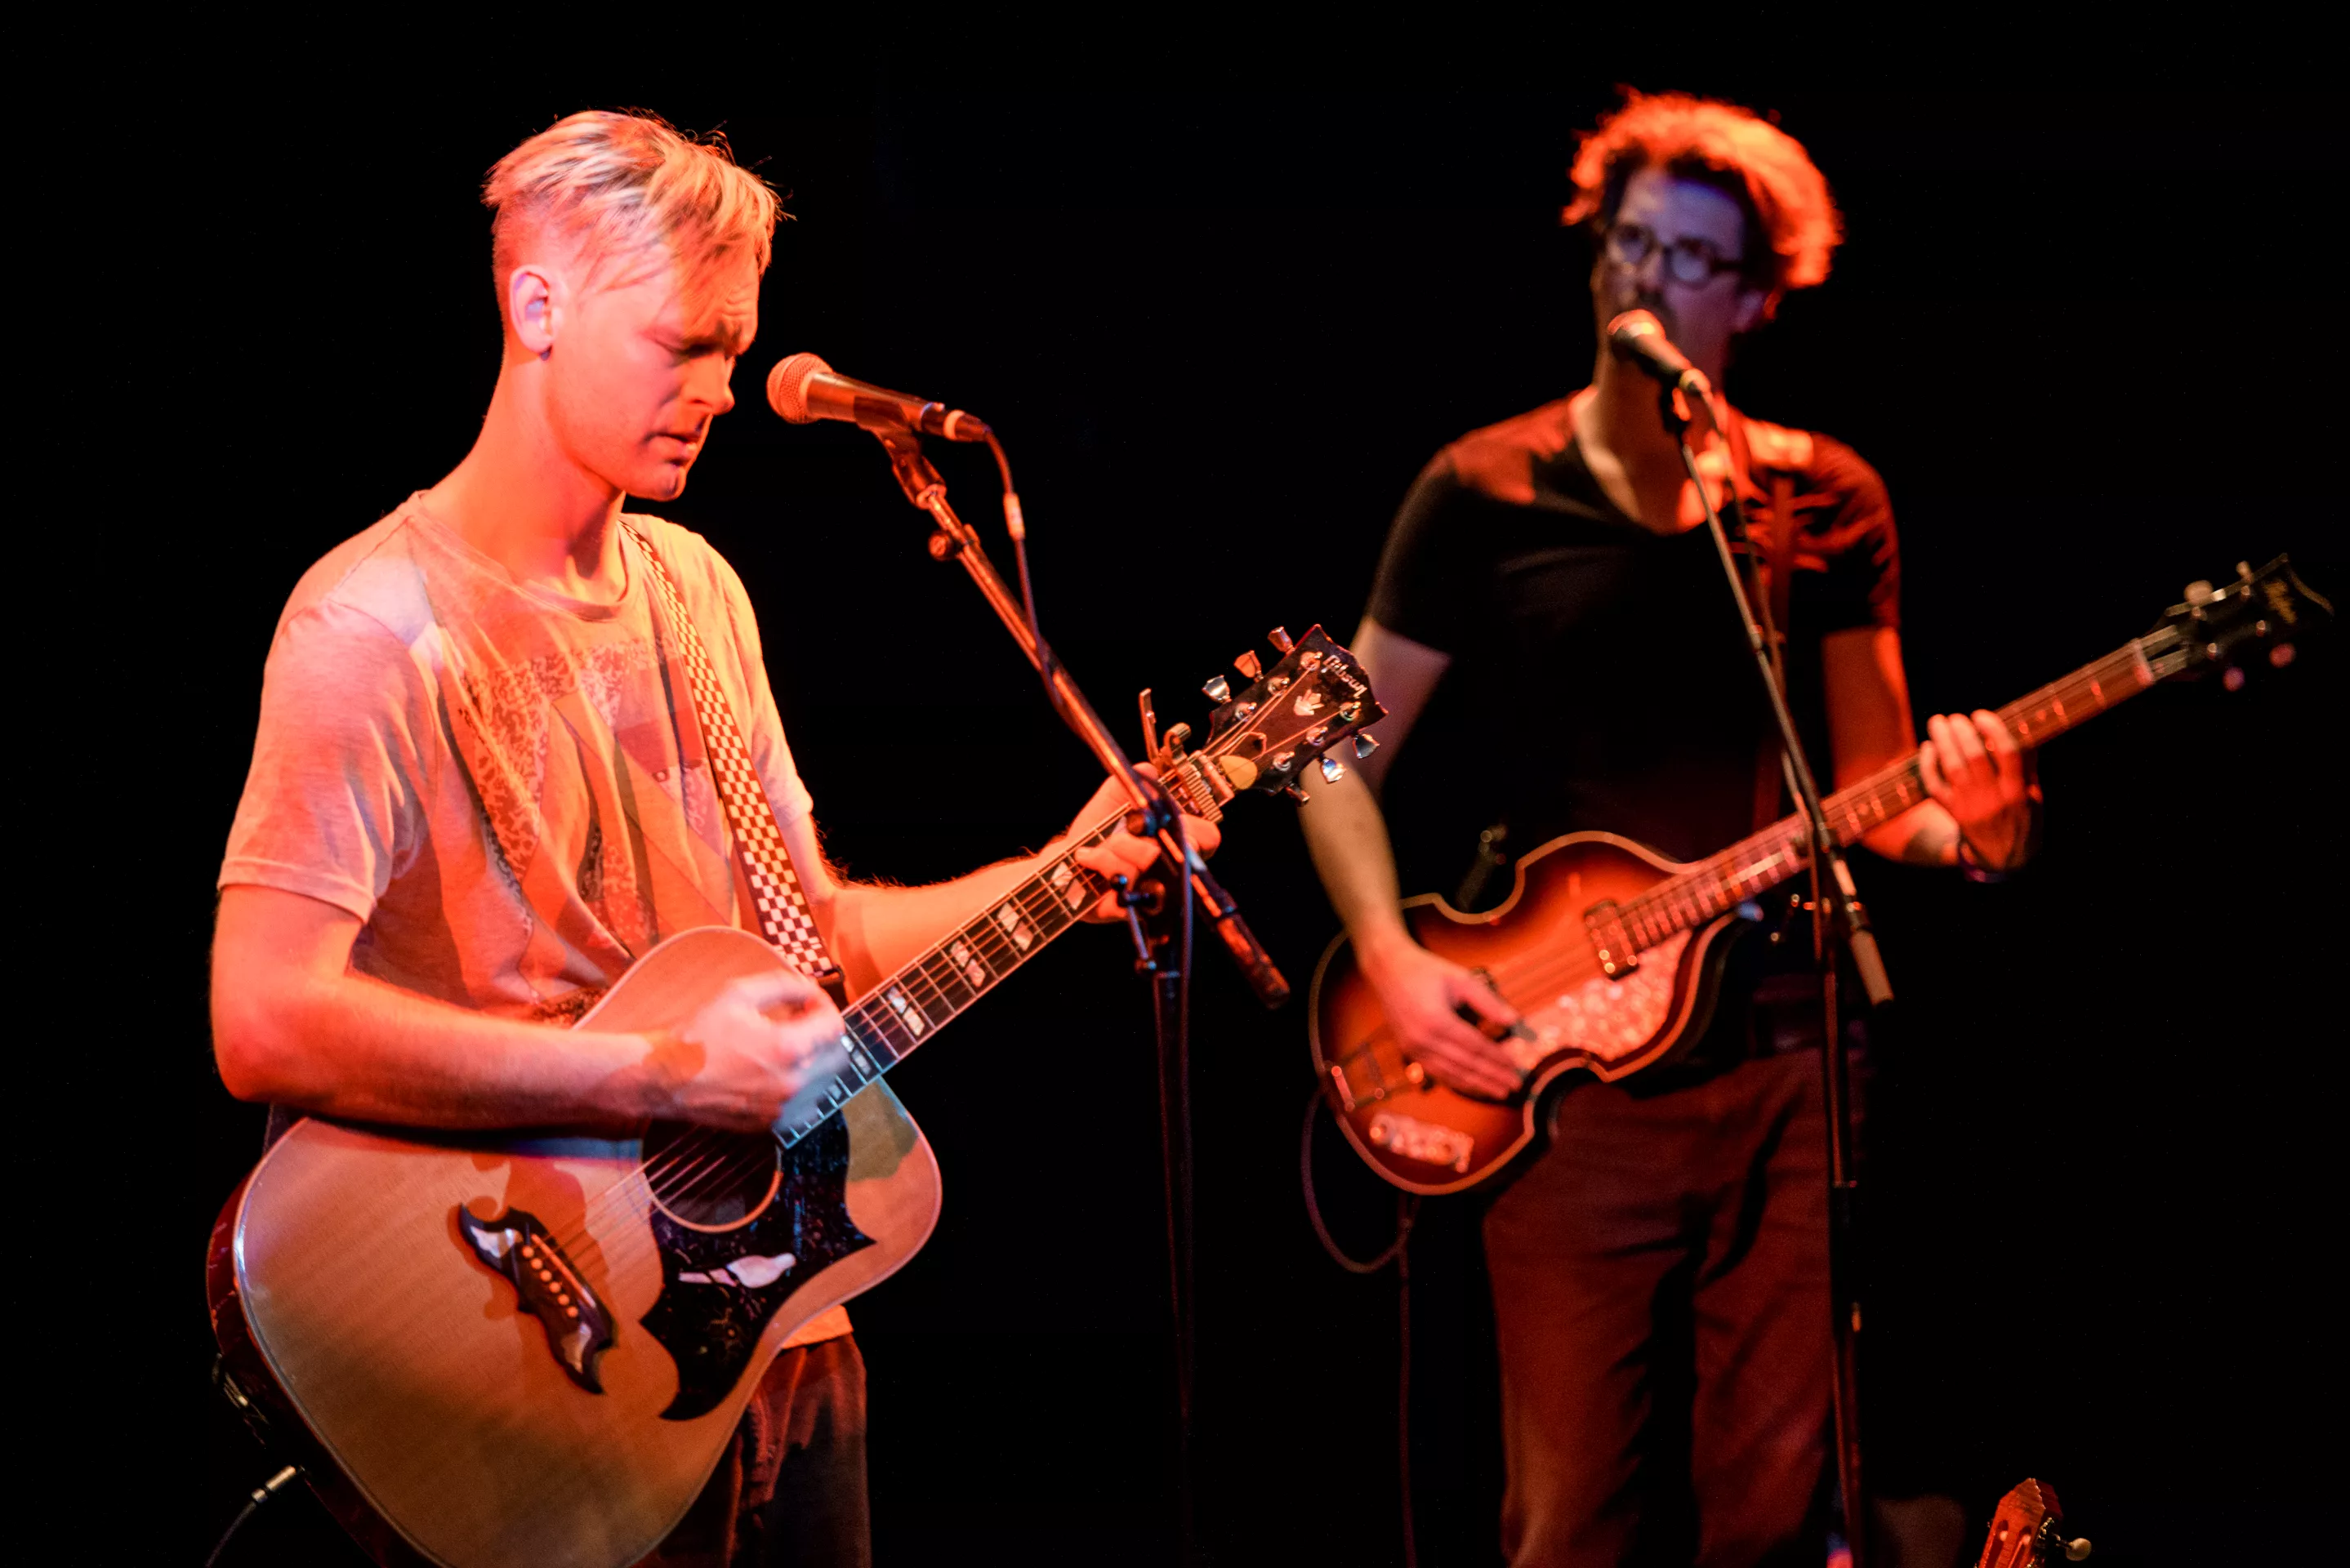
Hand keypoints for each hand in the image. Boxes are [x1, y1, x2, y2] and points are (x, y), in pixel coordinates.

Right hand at [652, 969, 849, 1130]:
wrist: (665, 1078)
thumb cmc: (699, 1033)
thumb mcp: (739, 993)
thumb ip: (784, 985)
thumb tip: (811, 989)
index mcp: (788, 1048)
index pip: (835, 1026)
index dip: (824, 1008)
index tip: (807, 1004)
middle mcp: (793, 1083)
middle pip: (838, 1056)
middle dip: (825, 1036)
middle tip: (802, 1023)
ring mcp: (783, 1109)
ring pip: (826, 1084)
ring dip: (816, 1062)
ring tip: (788, 1048)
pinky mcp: (772, 1125)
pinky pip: (807, 1107)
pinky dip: (803, 1089)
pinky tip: (780, 1074)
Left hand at [1062, 767, 1222, 922]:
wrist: (1067, 859)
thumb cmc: (1098, 830)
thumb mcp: (1114, 798)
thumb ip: (1132, 780)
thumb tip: (1147, 771)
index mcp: (1175, 840)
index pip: (1208, 837)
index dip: (1192, 828)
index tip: (1167, 820)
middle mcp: (1169, 868)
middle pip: (1182, 853)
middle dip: (1149, 835)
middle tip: (1127, 828)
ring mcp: (1151, 890)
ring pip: (1146, 863)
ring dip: (1116, 846)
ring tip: (1097, 845)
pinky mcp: (1129, 907)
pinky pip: (1124, 887)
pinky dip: (1102, 864)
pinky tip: (1088, 858)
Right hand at [1357, 934, 1523, 1098]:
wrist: (1388, 970)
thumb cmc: (1426, 971)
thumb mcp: (1460, 979)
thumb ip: (1488, 1001)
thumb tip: (1514, 1020)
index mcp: (1437, 1020)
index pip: (1475, 1046)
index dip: (1497, 1058)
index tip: (1516, 1067)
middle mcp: (1423, 1039)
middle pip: (1465, 1064)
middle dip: (1491, 1077)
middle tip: (1514, 1086)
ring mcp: (1413, 1048)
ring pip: (1451, 1074)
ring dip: (1477, 1085)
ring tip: (1498, 1091)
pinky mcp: (1409, 1051)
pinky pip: (1436, 1073)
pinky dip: (1457, 1082)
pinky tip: (1473, 1086)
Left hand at [1919, 709, 2037, 870]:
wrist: (2003, 859)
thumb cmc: (2023, 819)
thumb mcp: (2035, 796)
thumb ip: (2029, 765)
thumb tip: (2024, 727)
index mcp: (2017, 792)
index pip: (2008, 754)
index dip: (1994, 730)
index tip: (1982, 715)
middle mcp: (1993, 799)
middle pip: (1974, 758)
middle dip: (1962, 732)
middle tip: (1956, 717)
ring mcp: (1969, 807)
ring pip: (1951, 768)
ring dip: (1942, 742)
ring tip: (1938, 722)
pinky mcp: (1952, 813)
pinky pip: (1933, 785)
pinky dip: (1928, 765)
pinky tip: (1928, 748)